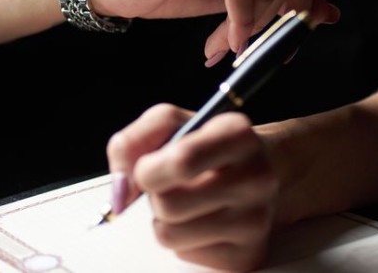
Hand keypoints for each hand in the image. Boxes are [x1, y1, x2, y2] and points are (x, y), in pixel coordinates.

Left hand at [106, 103, 278, 271]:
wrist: (255, 167)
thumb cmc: (204, 143)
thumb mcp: (167, 123)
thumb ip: (131, 143)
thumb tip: (120, 191)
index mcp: (237, 134)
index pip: (182, 162)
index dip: (148, 170)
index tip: (144, 169)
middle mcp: (256, 176)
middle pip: (168, 204)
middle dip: (153, 196)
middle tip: (168, 184)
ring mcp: (256, 219)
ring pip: (170, 234)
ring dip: (163, 220)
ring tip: (186, 201)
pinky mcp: (248, 254)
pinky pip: (185, 254)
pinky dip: (182, 239)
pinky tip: (202, 219)